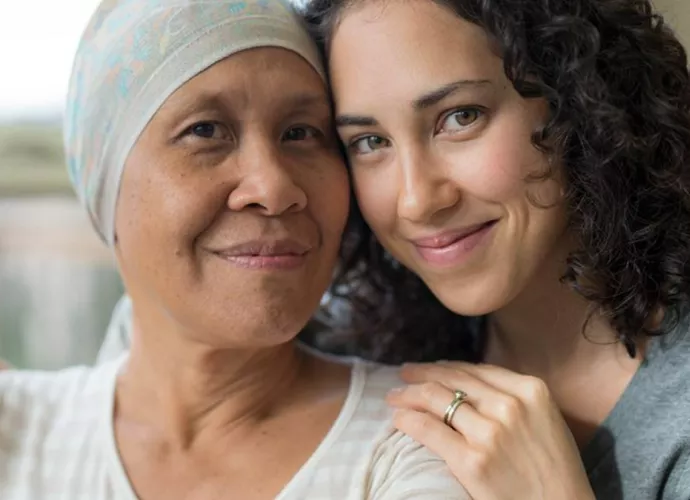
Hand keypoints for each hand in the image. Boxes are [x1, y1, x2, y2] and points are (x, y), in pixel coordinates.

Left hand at [386, 362, 594, 499]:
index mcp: (531, 390)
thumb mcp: (544, 419)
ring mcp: (489, 432)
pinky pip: (428, 429)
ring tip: (395, 397)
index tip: (430, 369)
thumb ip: (513, 398)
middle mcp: (510, 405)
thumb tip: (469, 385)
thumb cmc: (554, 470)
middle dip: (422, 375)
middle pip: (452, 379)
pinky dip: (408, 420)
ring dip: (408, 395)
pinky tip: (399, 419)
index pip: (476, 370)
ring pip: (435, 399)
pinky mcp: (471, 460)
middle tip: (404, 375)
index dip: (446, 367)